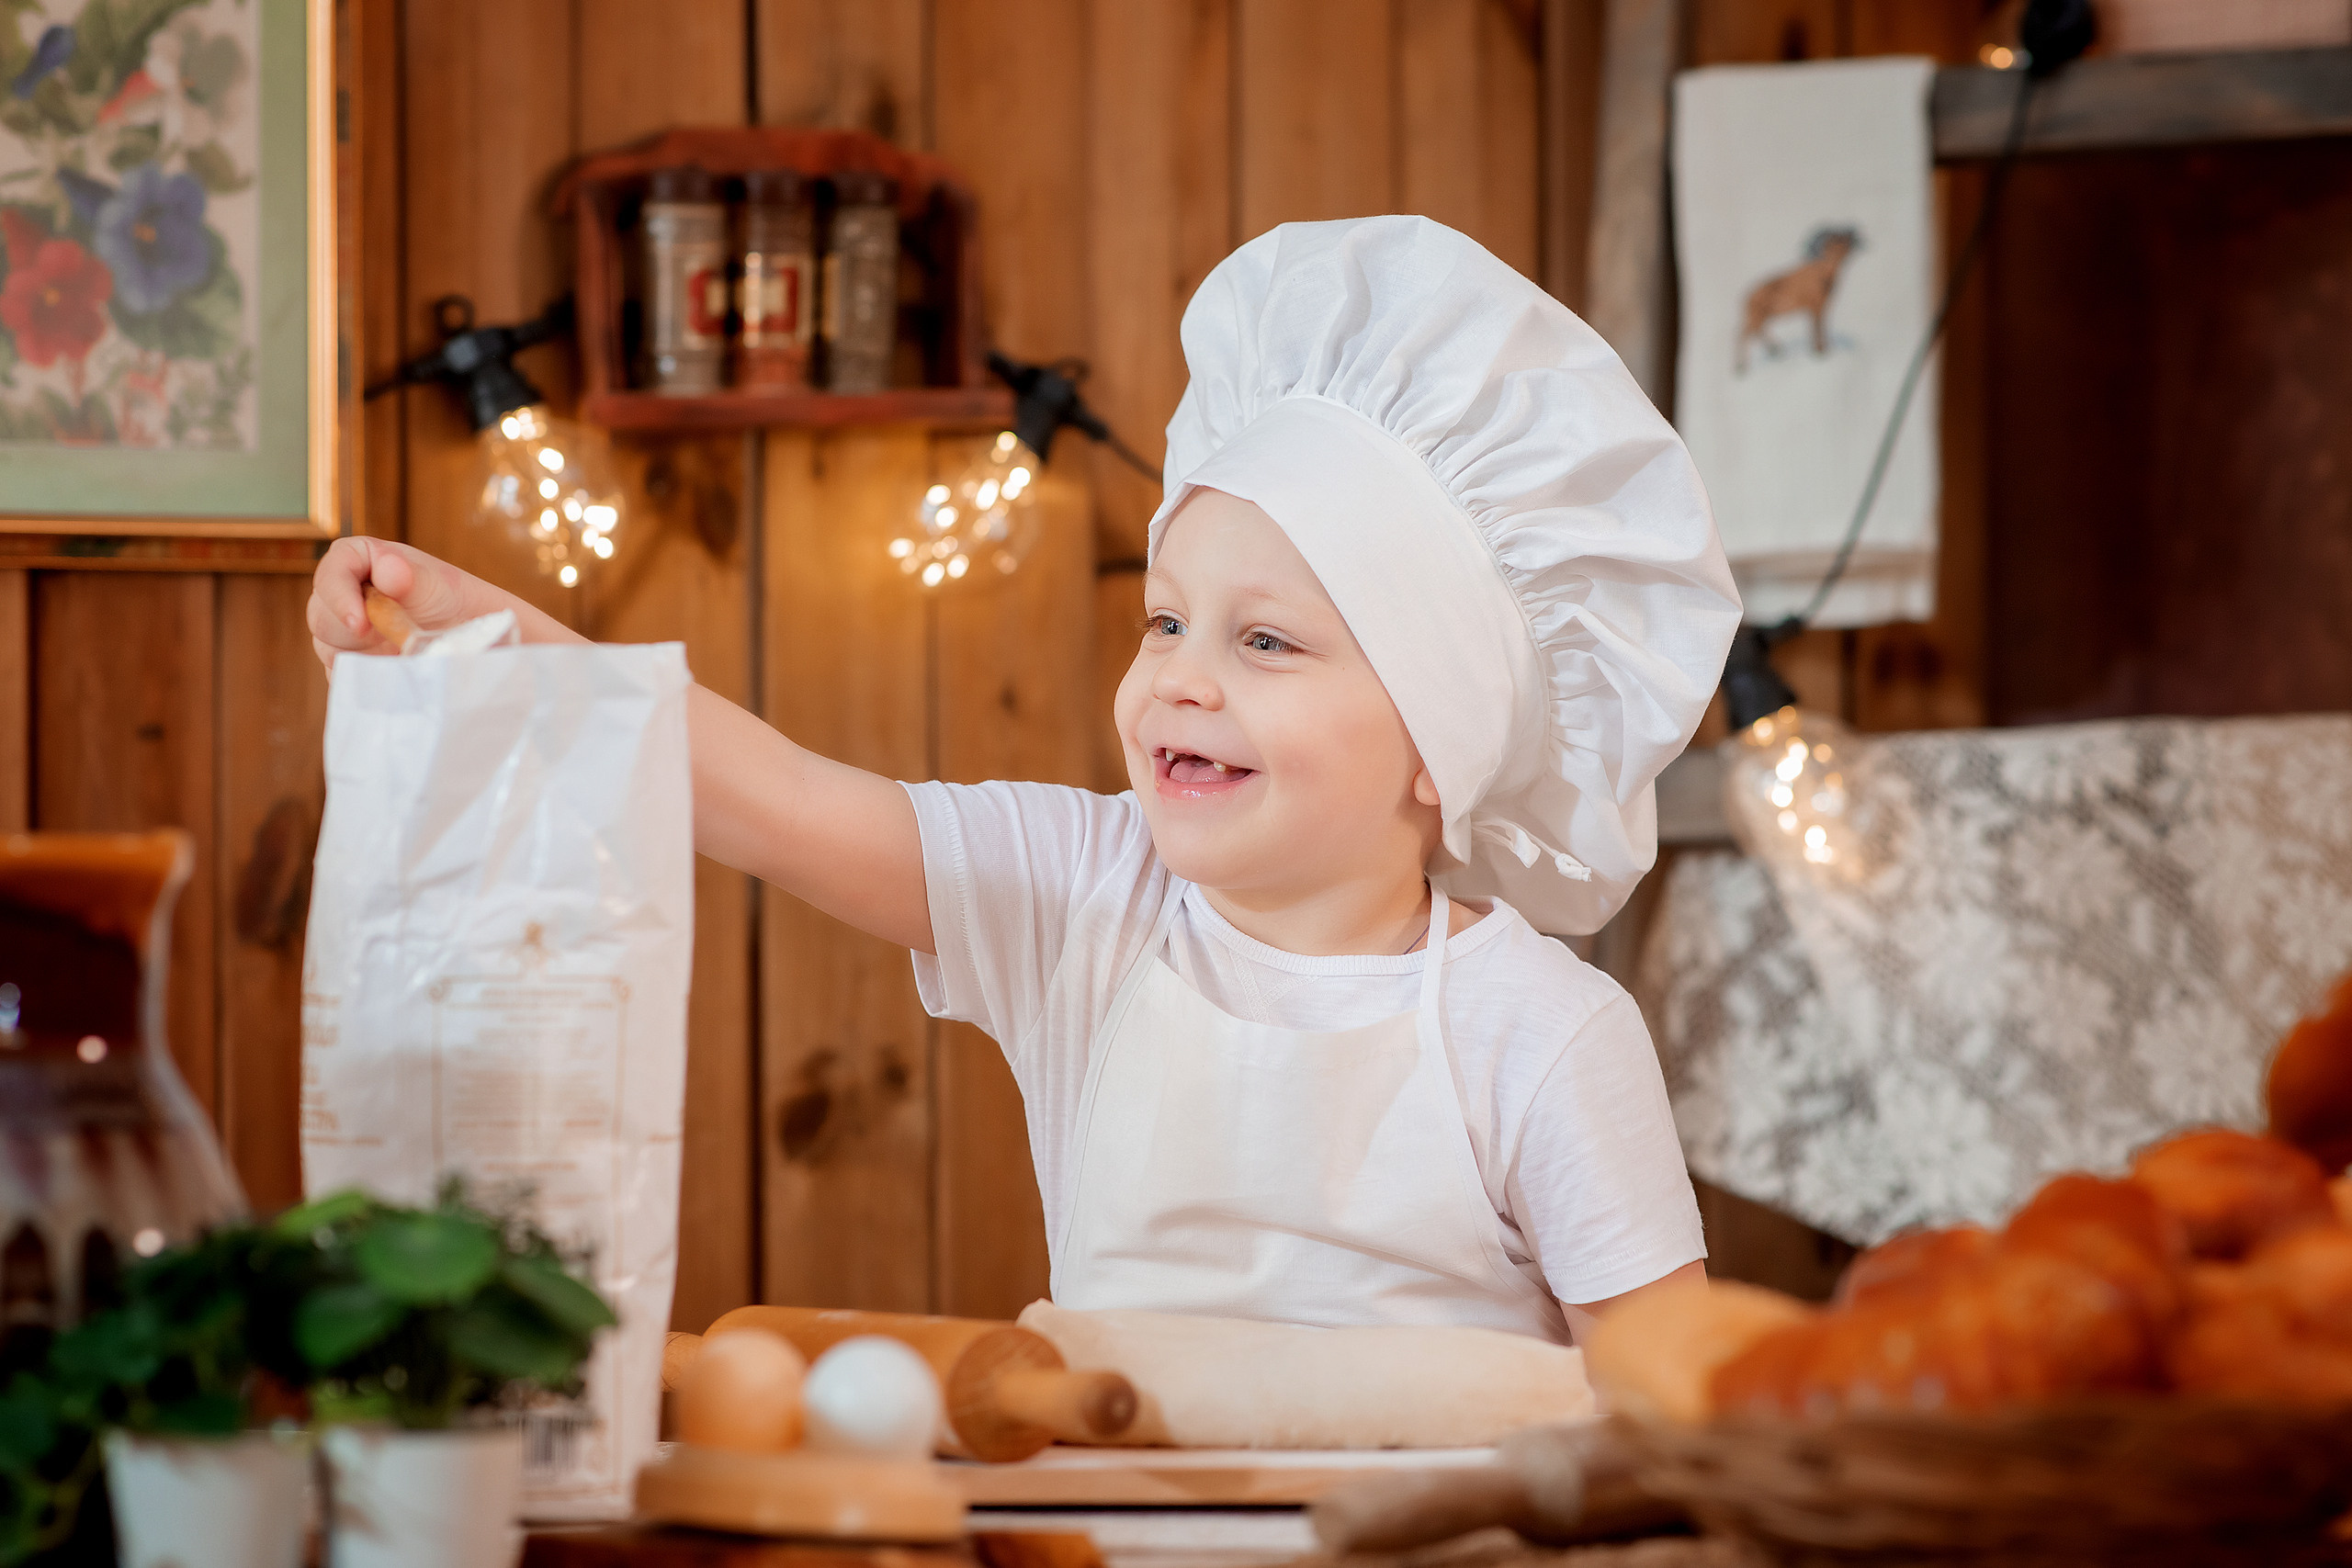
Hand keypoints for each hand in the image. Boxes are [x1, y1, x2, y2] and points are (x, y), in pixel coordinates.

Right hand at [306, 538, 552, 671]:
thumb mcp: (437, 585)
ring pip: (327, 648)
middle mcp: (346, 595)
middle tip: (389, 643)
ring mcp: (345, 631)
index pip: (331, 572)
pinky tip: (394, 672)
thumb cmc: (456, 601)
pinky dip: (366, 677)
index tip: (360, 623)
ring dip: (360, 655)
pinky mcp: (353, 662)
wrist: (476, 640)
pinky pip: (344, 675)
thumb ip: (410, 576)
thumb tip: (389, 570)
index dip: (338, 597)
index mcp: (360, 561)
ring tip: (401, 656)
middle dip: (348, 631)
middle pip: (320, 615)